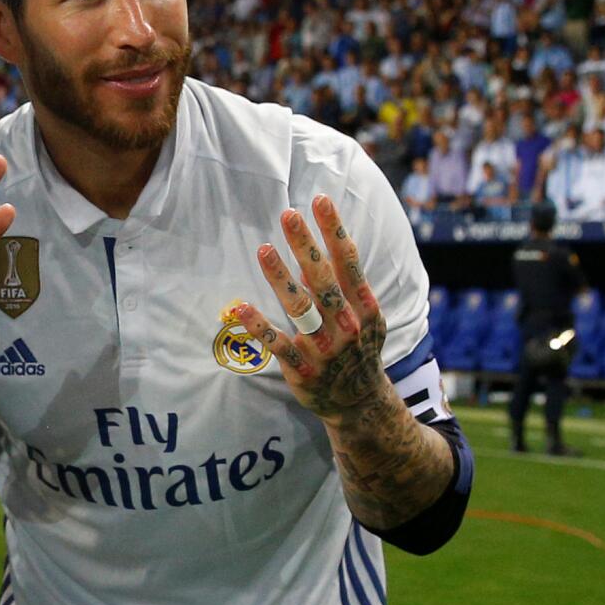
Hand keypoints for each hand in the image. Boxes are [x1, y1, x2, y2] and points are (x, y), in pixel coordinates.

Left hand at [234, 195, 386, 419]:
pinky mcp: (302, 369)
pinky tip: (240, 307)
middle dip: (306, 245)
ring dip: (281, 278)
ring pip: (300, 308)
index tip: (319, 200)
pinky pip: (278, 345)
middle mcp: (346, 324)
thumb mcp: (364, 316)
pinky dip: (259, 326)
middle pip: (323, 278)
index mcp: (363, 307)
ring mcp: (324, 348)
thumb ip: (346, 285)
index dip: (334, 230)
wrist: (361, 403)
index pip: (348, 261)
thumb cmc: (358, 348)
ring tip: (264, 249)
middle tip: (288, 214)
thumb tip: (318, 249)